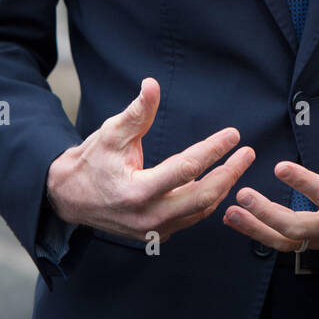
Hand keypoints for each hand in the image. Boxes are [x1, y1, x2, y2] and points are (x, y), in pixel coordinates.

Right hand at [46, 77, 254, 244]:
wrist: (70, 197)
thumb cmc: (92, 161)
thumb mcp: (111, 132)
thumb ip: (137, 111)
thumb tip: (152, 84)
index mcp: (137, 191)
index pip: (186, 168)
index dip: (213, 150)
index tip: (233, 135)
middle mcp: (148, 216)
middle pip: (203, 197)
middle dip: (230, 173)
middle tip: (248, 153)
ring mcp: (153, 229)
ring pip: (200, 210)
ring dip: (223, 187)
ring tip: (239, 165)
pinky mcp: (156, 234)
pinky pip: (190, 218)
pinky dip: (207, 201)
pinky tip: (218, 182)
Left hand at [223, 82, 318, 251]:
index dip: (303, 183)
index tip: (279, 166)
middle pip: (299, 228)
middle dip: (267, 215)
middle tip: (243, 195)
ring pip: (288, 241)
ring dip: (257, 229)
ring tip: (230, 212)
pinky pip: (288, 243)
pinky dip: (262, 234)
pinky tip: (239, 220)